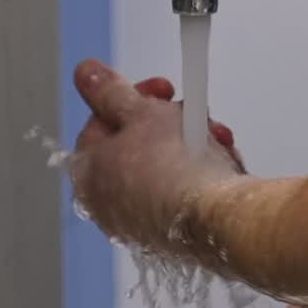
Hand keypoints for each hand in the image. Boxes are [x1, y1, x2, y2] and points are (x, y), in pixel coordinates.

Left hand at [72, 60, 241, 255]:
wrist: (214, 216)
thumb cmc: (171, 167)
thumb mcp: (139, 112)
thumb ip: (110, 92)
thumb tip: (85, 73)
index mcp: (87, 176)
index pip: (99, 126)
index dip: (128, 100)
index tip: (156, 90)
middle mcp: (109, 205)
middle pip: (136, 147)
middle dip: (166, 122)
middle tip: (185, 112)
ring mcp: (143, 222)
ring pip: (166, 167)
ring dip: (191, 144)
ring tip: (212, 137)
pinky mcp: (176, 234)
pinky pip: (186, 192)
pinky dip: (204, 173)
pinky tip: (222, 163)